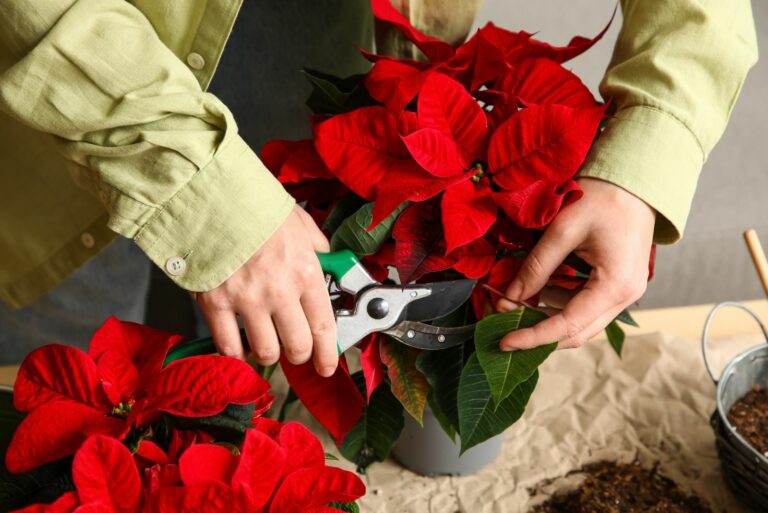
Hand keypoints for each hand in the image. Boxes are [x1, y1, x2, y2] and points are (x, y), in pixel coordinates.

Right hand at [196, 206, 337, 375]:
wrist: (211, 196)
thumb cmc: (256, 206)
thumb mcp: (299, 222)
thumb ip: (317, 246)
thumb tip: (327, 259)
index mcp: (305, 271)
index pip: (324, 325)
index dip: (327, 353)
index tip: (326, 364)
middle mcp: (280, 291)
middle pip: (297, 346)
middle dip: (299, 355)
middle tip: (295, 352)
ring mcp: (247, 300)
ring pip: (266, 352)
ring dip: (268, 354)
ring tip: (265, 345)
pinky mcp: (216, 304)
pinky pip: (228, 346)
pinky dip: (234, 352)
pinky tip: (237, 345)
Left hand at [497, 178, 655, 350]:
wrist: (637, 178)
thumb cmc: (603, 196)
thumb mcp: (563, 228)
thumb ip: (536, 266)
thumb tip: (511, 296)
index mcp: (615, 286)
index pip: (567, 325)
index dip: (533, 337)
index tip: (503, 341)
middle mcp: (625, 297)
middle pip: (576, 333)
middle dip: (537, 333)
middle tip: (501, 323)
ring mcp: (625, 292)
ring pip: (581, 322)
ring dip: (546, 318)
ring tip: (513, 304)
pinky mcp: (619, 284)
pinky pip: (586, 306)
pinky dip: (558, 304)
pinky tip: (536, 292)